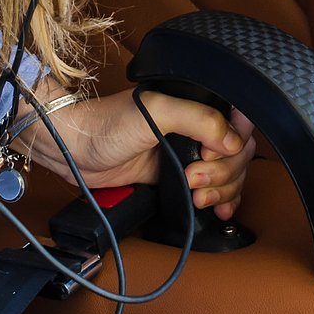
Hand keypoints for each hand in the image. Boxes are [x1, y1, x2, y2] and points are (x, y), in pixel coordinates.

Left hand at [15, 88, 257, 219]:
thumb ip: (198, 119)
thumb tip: (234, 143)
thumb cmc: (108, 124)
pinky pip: (213, 189)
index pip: (239, 123)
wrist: (75, 150)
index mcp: (195, 103)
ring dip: (222, 190)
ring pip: (228, 175)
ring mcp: (187, 153)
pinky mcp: (177, 176)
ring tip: (197, 196)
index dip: (235, 145)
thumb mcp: (156, 112)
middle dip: (224, 173)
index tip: (212, 156)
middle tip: (194, 180)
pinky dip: (221, 200)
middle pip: (237, 155)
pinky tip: (219, 210)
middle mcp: (195, 127)